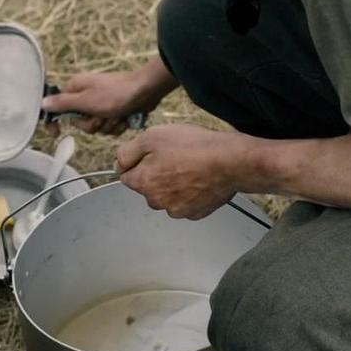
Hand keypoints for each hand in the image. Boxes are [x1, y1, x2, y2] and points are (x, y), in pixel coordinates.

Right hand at [42, 56, 177, 135]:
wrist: (146, 90)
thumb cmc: (116, 93)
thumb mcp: (86, 101)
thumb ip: (63, 103)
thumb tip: (43, 103)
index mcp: (76, 89)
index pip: (58, 108)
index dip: (55, 122)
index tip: (55, 134)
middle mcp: (87, 96)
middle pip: (80, 123)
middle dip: (93, 124)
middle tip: (102, 115)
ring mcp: (101, 103)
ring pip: (97, 127)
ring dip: (108, 125)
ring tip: (117, 114)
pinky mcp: (115, 110)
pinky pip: (110, 126)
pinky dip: (118, 124)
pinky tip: (125, 116)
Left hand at [116, 124, 251, 219]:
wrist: (231, 162)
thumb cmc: (193, 147)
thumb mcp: (153, 137)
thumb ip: (128, 151)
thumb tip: (119, 161)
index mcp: (143, 183)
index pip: (125, 176)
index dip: (137, 161)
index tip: (151, 152)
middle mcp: (157, 202)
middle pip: (147, 187)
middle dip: (155, 174)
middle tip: (174, 156)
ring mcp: (177, 210)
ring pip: (166, 196)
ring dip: (173, 184)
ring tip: (190, 166)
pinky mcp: (195, 213)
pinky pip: (185, 202)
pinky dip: (190, 192)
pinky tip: (200, 178)